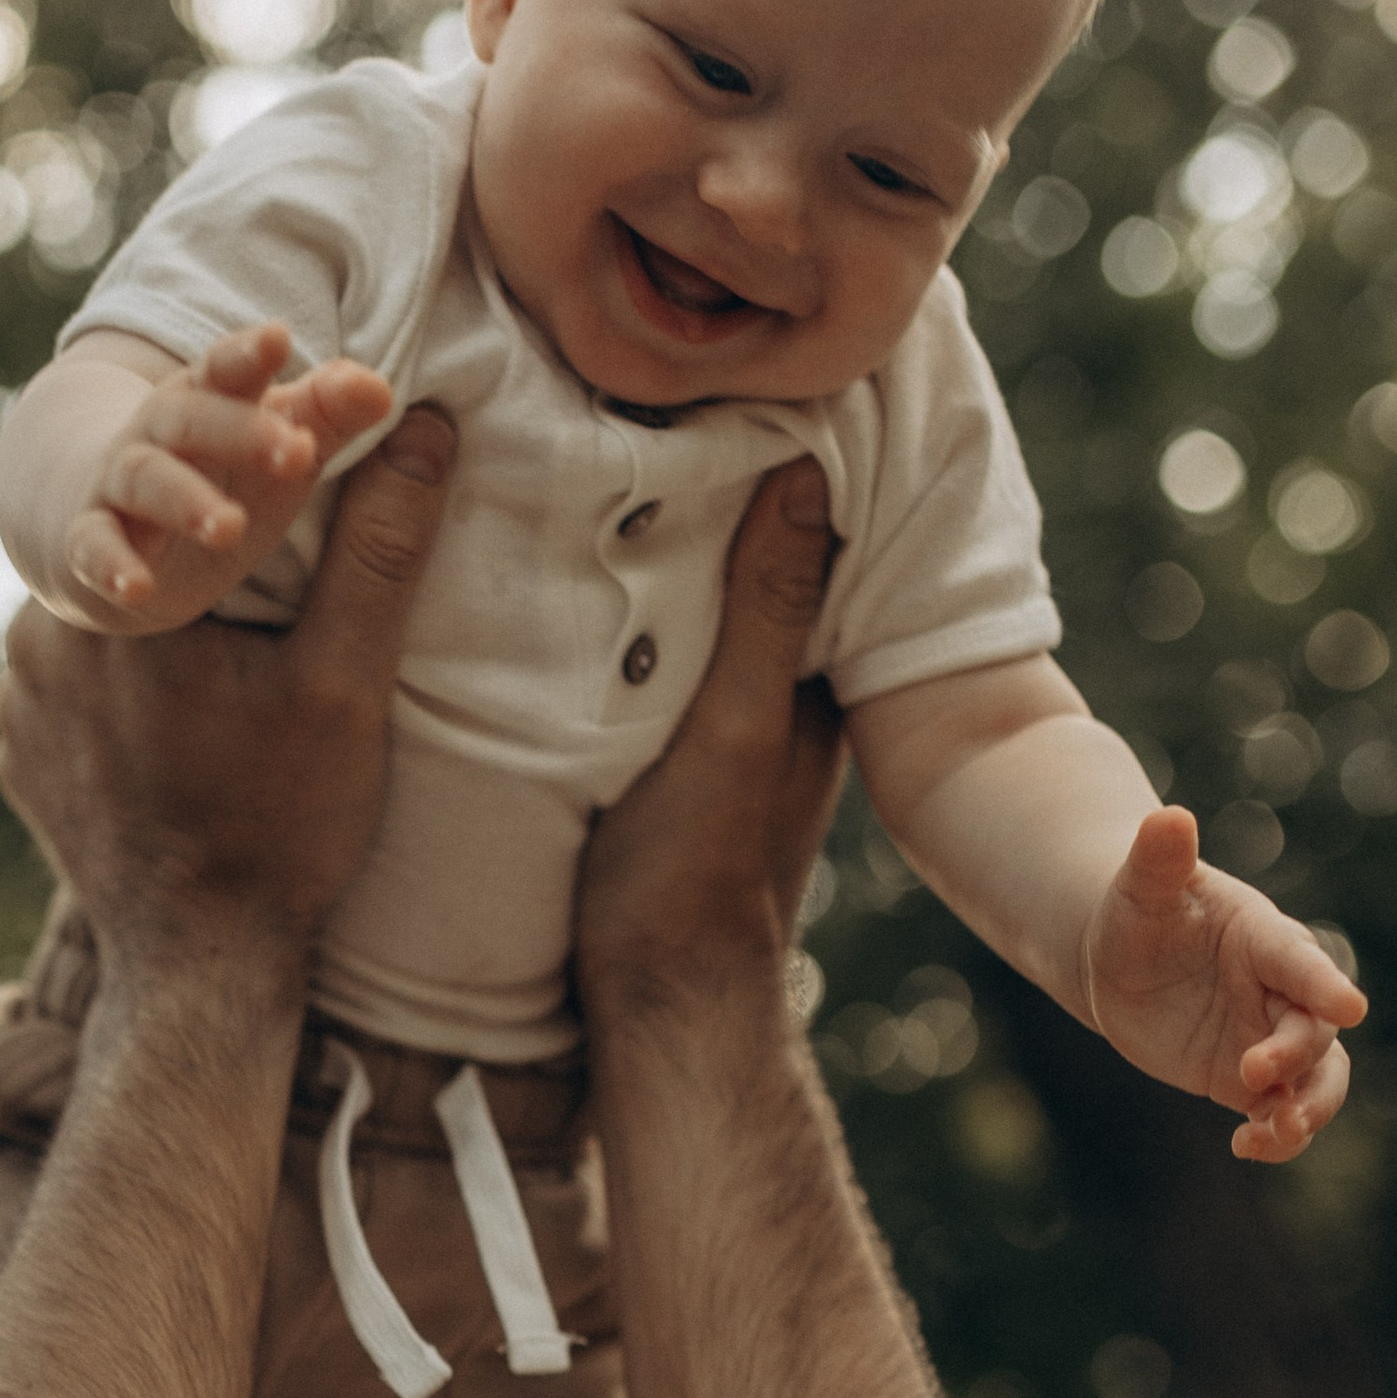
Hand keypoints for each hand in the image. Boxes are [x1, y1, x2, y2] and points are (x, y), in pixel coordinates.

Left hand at [0, 400, 457, 987]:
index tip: (308, 457)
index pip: (193, 493)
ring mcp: (20, 697)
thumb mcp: (346, 684)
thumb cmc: (279, 830)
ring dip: (158, 606)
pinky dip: (122, 676)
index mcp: (116, 600)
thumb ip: (379, 548)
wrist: (197, 967)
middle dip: (201, 541)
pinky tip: (176, 699)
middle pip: (139, 551)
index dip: (258, 468)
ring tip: (225, 629)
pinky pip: (76, 679)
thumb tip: (423, 425)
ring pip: (104, 613)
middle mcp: (42, 636)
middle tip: (270, 564)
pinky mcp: (21, 750)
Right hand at [62, 321, 394, 630]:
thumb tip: (379, 388)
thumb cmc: (218, 474)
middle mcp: (158, 432)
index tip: (278, 338)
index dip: (248, 354)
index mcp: (207, 398)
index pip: (226, 369)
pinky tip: (136, 587)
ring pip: (146, 479)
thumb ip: (326, 415)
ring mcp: (120, 485)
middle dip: (240, 431)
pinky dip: (112, 566)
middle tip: (297, 453)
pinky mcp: (93, 540)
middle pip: (191, 418)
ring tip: (230, 527)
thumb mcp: (277, 444)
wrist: (114, 519)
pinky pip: (93, 547)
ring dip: (184, 499)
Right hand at [574, 459, 845, 1020]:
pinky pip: (659, 656)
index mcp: (819, 681)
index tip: (728, 387)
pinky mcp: (674, 757)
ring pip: (704, 609)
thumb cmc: (692, 878)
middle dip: (714, 492)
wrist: (657, 1010)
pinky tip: (576, 571)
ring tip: (604, 460)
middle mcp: (785, 698)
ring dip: (665, 549)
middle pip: (753, 564)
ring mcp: (728, 730)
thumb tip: (807, 473)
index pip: (811, 536)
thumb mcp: (733, 734)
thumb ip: (768, 615)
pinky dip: (632, 610)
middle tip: (649, 404)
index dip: (780, 460)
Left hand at [1080, 805, 1365, 1161]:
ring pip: (1316, 1079)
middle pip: (1314, 1030)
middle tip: (1253, 1074)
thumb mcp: (1141, 887)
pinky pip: (1280, 1111)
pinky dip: (1276, 1135)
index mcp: (1263, 938)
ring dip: (1305, 1109)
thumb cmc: (1138, 911)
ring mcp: (1269, 1036)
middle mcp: (1280, 990)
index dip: (1323, 983)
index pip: (1300, 961)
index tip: (1348, 1006)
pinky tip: (1246, 1147)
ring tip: (1273, 1131)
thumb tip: (1166, 815)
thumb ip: (1159, 858)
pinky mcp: (1248, 1078)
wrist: (1124, 959)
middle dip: (1296, 1055)